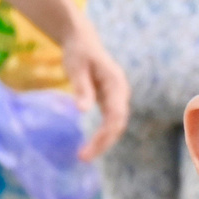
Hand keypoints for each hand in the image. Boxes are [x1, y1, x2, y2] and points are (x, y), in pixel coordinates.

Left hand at [62, 18, 130, 161]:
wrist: (82, 40)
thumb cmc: (78, 52)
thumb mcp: (76, 69)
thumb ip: (81, 89)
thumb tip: (83, 111)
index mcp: (116, 85)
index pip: (115, 117)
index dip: (103, 136)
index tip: (87, 150)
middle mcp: (121, 92)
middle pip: (117, 125)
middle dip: (103, 143)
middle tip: (83, 158)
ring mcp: (117, 97)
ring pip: (115, 125)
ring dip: (103, 142)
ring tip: (85, 155)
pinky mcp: (111, 100)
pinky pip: (110, 121)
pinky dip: (102, 134)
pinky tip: (90, 144)